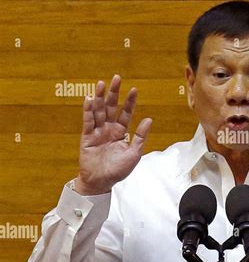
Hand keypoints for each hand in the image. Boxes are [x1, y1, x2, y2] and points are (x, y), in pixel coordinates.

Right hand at [76, 75, 151, 194]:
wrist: (101, 182)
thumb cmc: (118, 170)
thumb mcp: (134, 154)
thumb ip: (140, 136)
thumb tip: (149, 119)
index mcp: (121, 132)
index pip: (126, 113)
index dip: (130, 102)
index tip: (134, 89)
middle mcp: (109, 129)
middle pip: (112, 107)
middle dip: (114, 93)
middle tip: (117, 78)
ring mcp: (97, 132)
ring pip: (99, 111)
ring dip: (100, 97)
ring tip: (102, 83)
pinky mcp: (87, 137)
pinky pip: (88, 121)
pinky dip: (88, 110)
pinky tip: (90, 99)